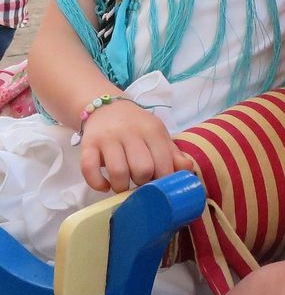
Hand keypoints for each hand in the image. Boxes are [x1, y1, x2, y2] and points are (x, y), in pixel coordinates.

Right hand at [79, 101, 193, 192]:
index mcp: (152, 130)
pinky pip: (89, 169)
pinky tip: (105, 186)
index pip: (163, 162)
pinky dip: (97, 183)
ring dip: (122, 186)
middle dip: (143, 183)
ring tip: (124, 186)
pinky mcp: (88, 145)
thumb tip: (187, 170)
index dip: (163, 180)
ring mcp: (108, 139)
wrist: (106, 108)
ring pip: (118, 172)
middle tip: (140, 184)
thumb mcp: (158, 135)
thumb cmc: (137, 127)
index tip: (160, 185)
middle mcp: (130, 133)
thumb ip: (172, 153)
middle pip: (142, 169)